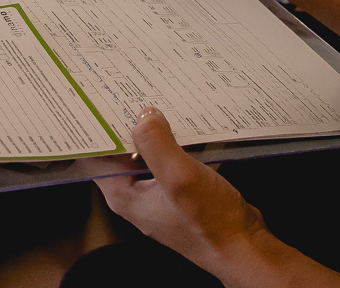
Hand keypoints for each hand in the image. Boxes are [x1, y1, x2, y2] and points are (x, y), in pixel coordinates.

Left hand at [95, 107, 269, 275]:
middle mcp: (134, 195)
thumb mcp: (180, 177)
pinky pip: (166, 160)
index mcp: (124, 195)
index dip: (97, 129)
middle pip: (119, 152)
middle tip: (132, 93)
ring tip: (158, 103)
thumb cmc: (211, 223)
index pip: (96, 156)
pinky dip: (172, 143)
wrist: (243, 247)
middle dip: (126, 124)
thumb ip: (156, 145)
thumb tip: (143, 115)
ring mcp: (155, 194)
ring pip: (145, 153)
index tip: (102, 101)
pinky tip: (183, 127)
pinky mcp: (175, 191)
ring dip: (152, 132)